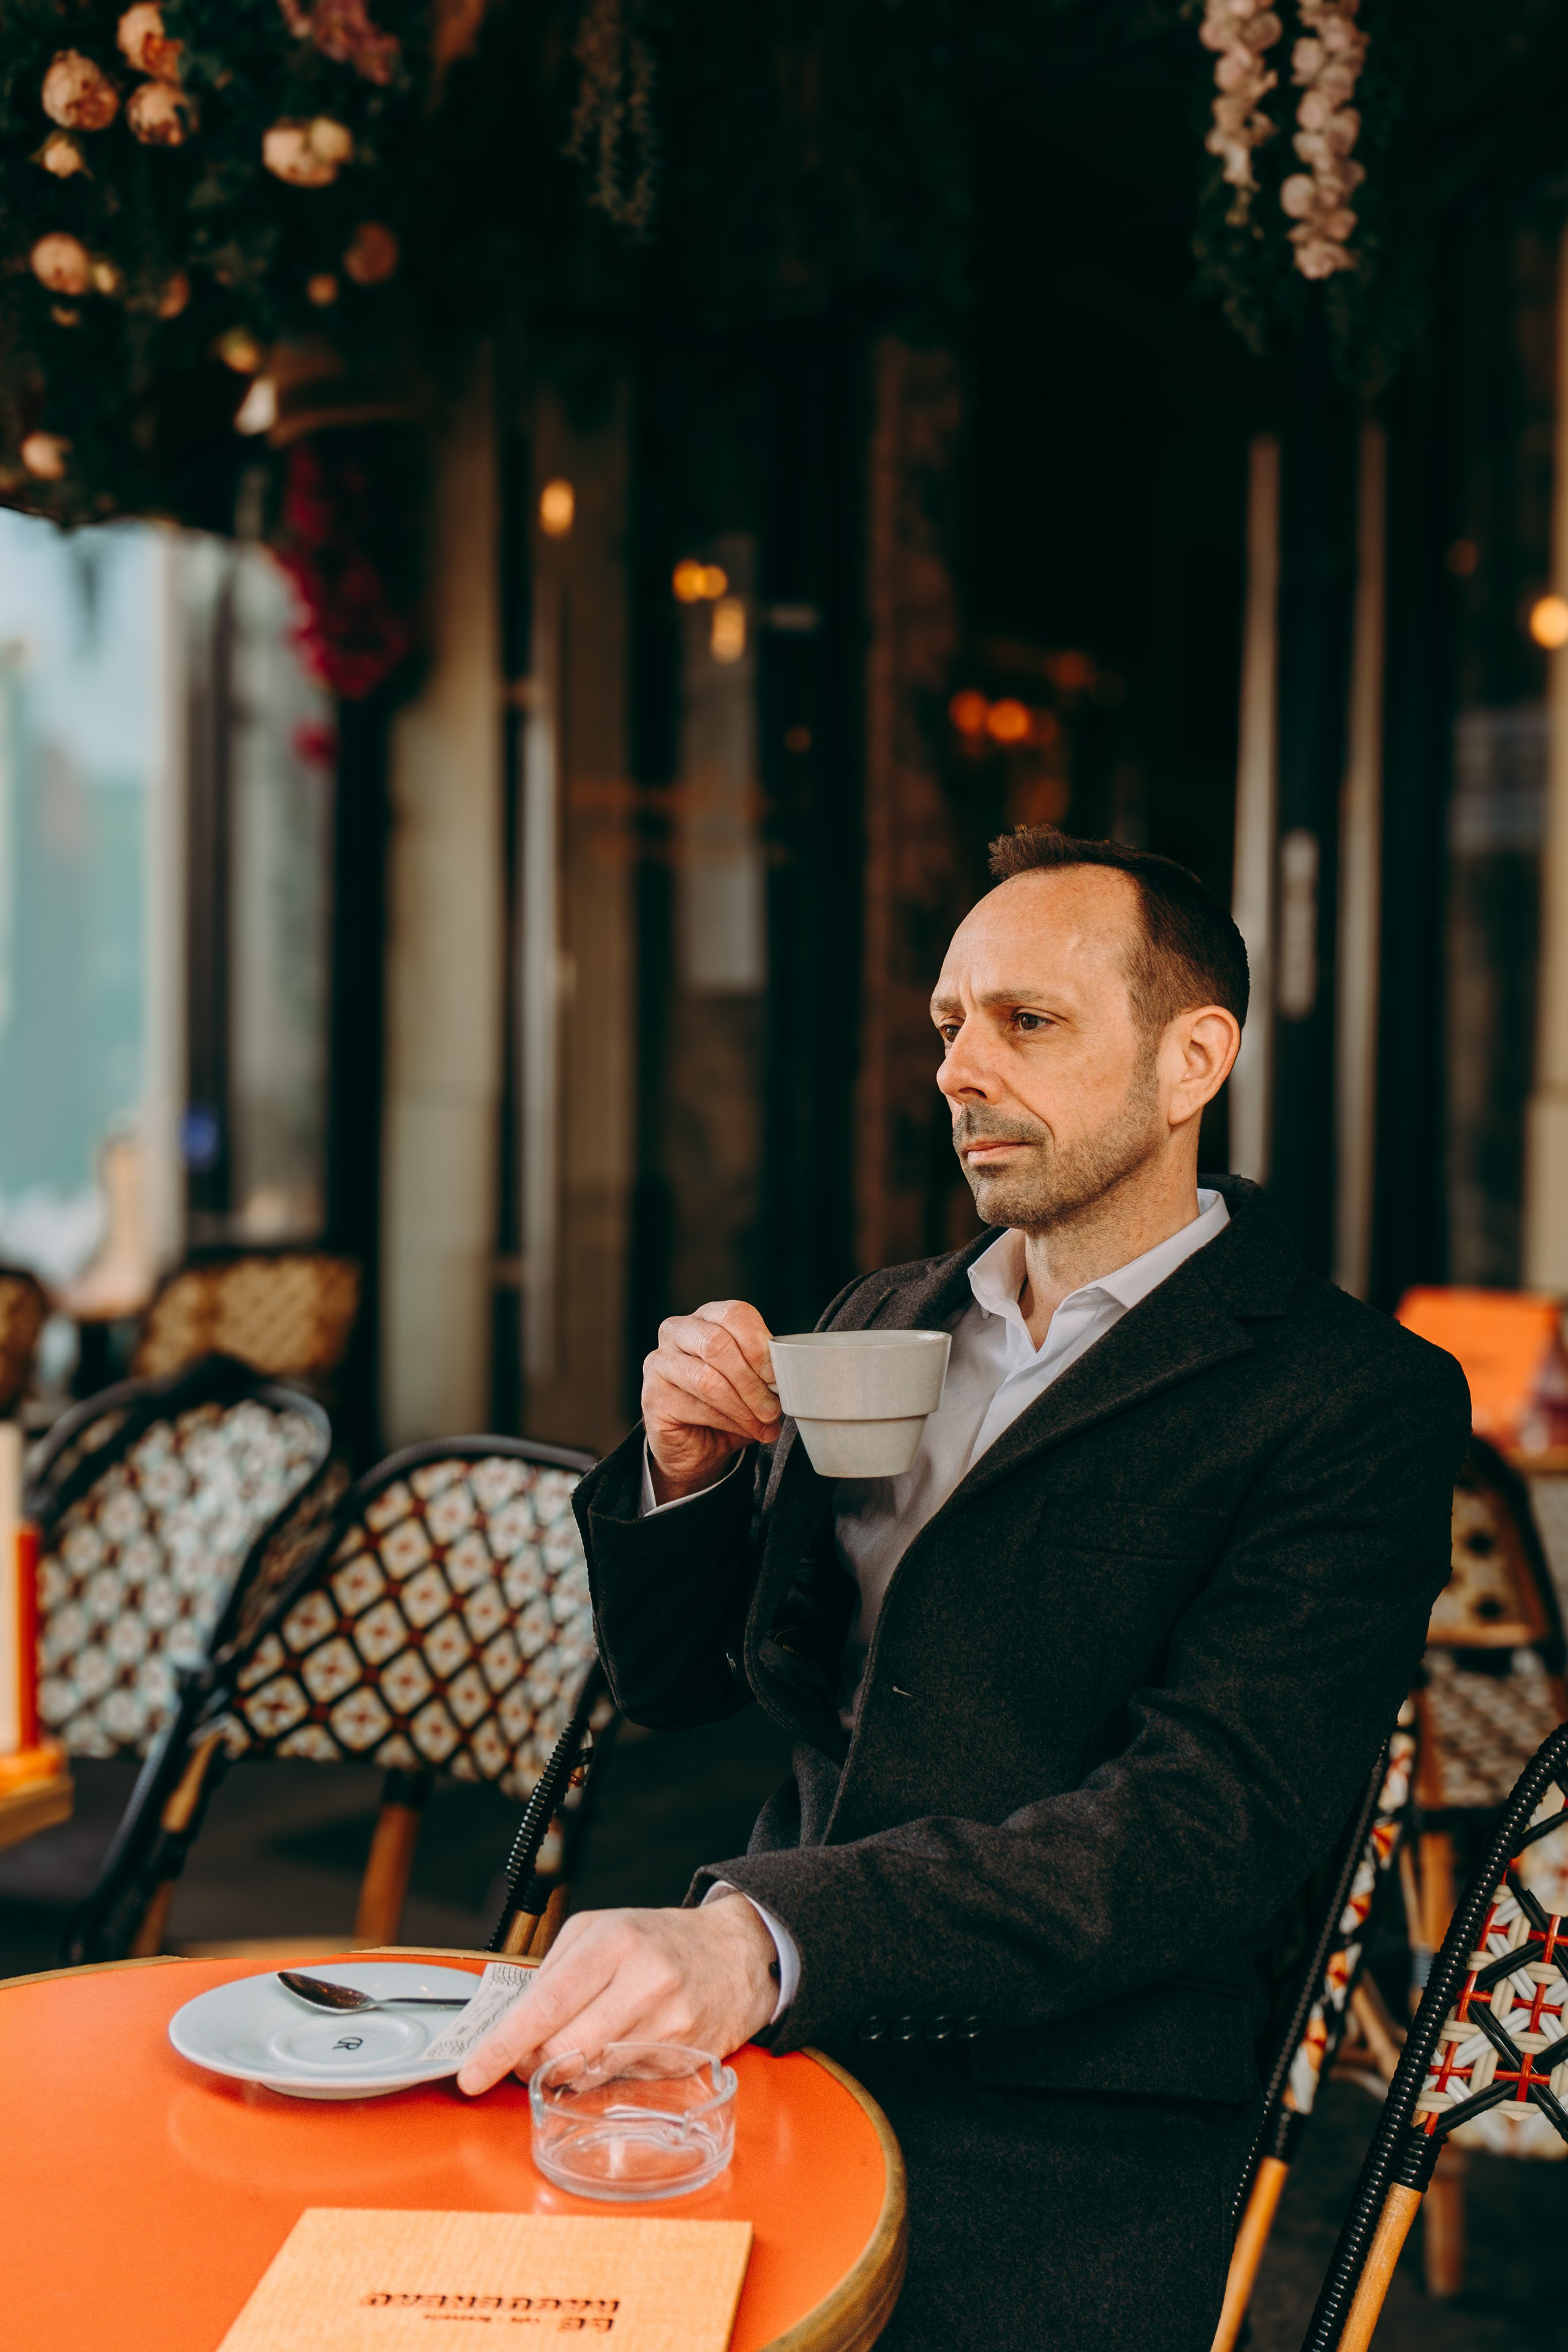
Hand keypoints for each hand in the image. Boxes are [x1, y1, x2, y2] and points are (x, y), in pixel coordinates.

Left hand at [455, 1898, 778, 2095]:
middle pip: (564, 2049)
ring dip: (565, 2070)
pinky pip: (621, 2082)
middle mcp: (645, 1982)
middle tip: (523, 2058)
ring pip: (590, 2072)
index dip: (503, 2044)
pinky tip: (618, 2044)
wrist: (738, 1953)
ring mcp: (669, 2026)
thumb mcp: (603, 1928)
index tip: (473, 2072)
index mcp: (615, 1941)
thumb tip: (512, 2022)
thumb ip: (553, 1969)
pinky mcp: (684, 2061)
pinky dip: (605, 2072)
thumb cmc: (659, 1940)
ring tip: (572, 2045)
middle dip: (531, 2063)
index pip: (546, 2004)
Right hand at [641, 1299, 780, 1502]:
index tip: (777, 1375)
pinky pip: (695, 1406)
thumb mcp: (752, 1383)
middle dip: (751, 1381)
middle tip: (773, 1408)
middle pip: (717, 1344)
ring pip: (707, 1379)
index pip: (734, 1314)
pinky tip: (744, 1430)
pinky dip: (728, 1421)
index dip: (759, 1344)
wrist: (695, 1446)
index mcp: (706, 1318)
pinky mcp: (652, 1396)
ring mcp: (659, 1362)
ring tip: (764, 1423)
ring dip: (743, 1406)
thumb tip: (786, 1379)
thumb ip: (764, 1373)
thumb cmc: (727, 1407)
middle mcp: (677, 1332)